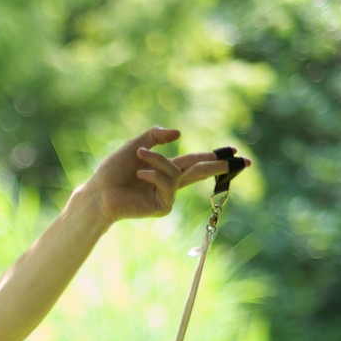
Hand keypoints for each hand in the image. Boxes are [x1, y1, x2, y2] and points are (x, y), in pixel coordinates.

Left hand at [77, 127, 244, 223]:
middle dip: (219, 165)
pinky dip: (154, 175)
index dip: (213, 156)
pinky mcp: (162, 206)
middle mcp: (170, 182)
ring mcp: (167, 195)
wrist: (98, 191)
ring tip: (139, 156)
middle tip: (242, 161)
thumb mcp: (135, 145)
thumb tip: (180, 134)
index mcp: (166, 168)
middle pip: (200, 172)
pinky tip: (140, 175)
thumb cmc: (113, 171)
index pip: (195, 161)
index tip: (235, 153)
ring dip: (158, 160)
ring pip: (177, 173)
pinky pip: (167, 184)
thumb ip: (156, 136)